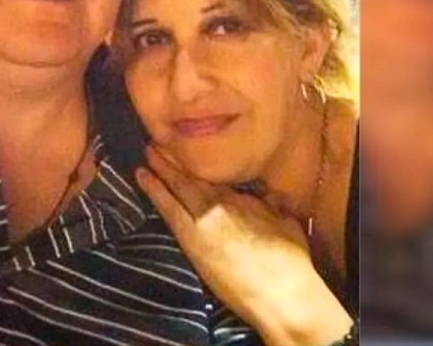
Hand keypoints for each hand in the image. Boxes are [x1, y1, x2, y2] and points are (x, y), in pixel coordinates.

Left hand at [136, 145, 350, 345]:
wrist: (281, 292)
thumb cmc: (291, 262)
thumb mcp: (288, 224)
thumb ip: (275, 207)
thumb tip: (271, 196)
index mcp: (243, 198)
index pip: (213, 176)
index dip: (196, 162)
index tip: (183, 147)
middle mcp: (222, 202)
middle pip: (193, 174)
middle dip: (174, 157)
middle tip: (158, 139)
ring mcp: (205, 218)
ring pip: (178, 185)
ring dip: (161, 166)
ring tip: (148, 150)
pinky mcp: (193, 239)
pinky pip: (168, 208)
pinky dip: (154, 189)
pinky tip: (142, 176)